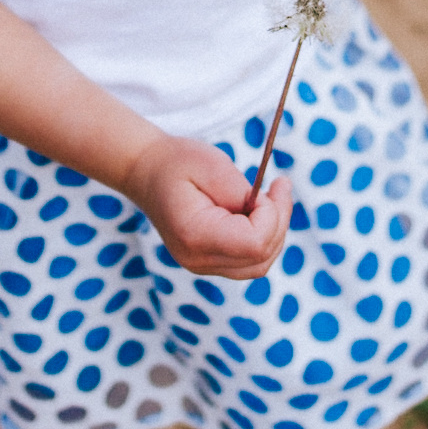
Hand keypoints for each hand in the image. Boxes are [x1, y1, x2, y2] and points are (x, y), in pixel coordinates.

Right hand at [121, 135, 292, 278]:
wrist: (146, 173)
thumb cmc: (176, 163)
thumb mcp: (211, 164)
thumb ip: (240, 192)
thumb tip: (267, 211)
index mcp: (195, 235)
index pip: (254, 244)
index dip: (271, 217)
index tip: (265, 188)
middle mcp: (198, 260)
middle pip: (260, 259)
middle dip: (279, 223)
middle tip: (280, 186)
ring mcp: (202, 265)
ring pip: (259, 265)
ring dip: (274, 231)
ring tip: (271, 197)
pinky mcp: (209, 262)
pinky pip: (248, 261)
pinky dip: (263, 237)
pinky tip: (259, 211)